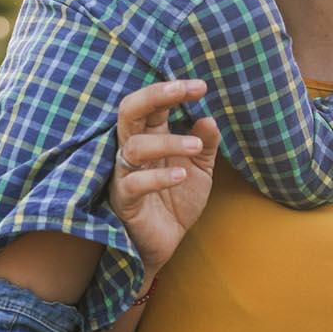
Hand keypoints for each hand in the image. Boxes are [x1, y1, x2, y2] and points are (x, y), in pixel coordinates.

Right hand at [109, 79, 220, 271]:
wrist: (165, 245)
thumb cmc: (177, 202)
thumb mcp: (200, 171)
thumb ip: (205, 146)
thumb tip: (209, 118)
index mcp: (150, 138)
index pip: (153, 104)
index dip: (173, 90)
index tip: (201, 87)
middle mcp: (132, 151)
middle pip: (130, 111)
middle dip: (157, 95)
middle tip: (187, 89)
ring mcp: (124, 175)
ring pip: (134, 146)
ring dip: (168, 142)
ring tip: (196, 147)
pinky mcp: (123, 201)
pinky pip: (134, 184)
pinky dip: (159, 178)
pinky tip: (182, 176)